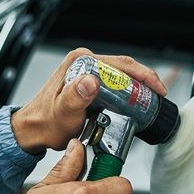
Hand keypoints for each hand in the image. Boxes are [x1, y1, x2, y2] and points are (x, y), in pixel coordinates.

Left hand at [11, 47, 167, 152]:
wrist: (35, 130)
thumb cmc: (46, 123)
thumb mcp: (63, 112)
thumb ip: (75, 96)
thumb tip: (91, 81)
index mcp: (80, 62)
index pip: (120, 64)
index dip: (143, 76)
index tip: (156, 89)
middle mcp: (83, 62)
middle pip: (124, 67)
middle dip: (145, 80)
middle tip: (159, 96)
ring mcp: (86, 70)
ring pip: (121, 74)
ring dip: (138, 86)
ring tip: (150, 100)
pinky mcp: (88, 81)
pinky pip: (114, 82)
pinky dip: (128, 90)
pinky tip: (135, 102)